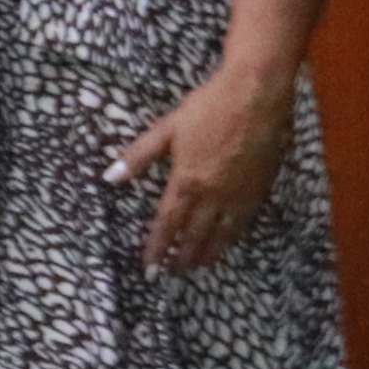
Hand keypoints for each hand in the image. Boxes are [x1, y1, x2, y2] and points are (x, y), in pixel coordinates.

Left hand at [106, 71, 289, 269]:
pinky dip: (233, 237)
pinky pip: (245, 221)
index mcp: (186, 181)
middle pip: (195, 234)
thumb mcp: (167, 129)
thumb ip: (139, 157)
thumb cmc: (208, 108)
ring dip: (208, 253)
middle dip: (181, 256)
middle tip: (172, 273)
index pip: (167, 223)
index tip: (149, 267)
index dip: (157, 247)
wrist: (257, 95)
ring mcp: (239, 193)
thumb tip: (109, 177)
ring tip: (197, 267)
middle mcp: (214, 194)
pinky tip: (228, 242)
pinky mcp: (260, 188)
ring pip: (222, 233)